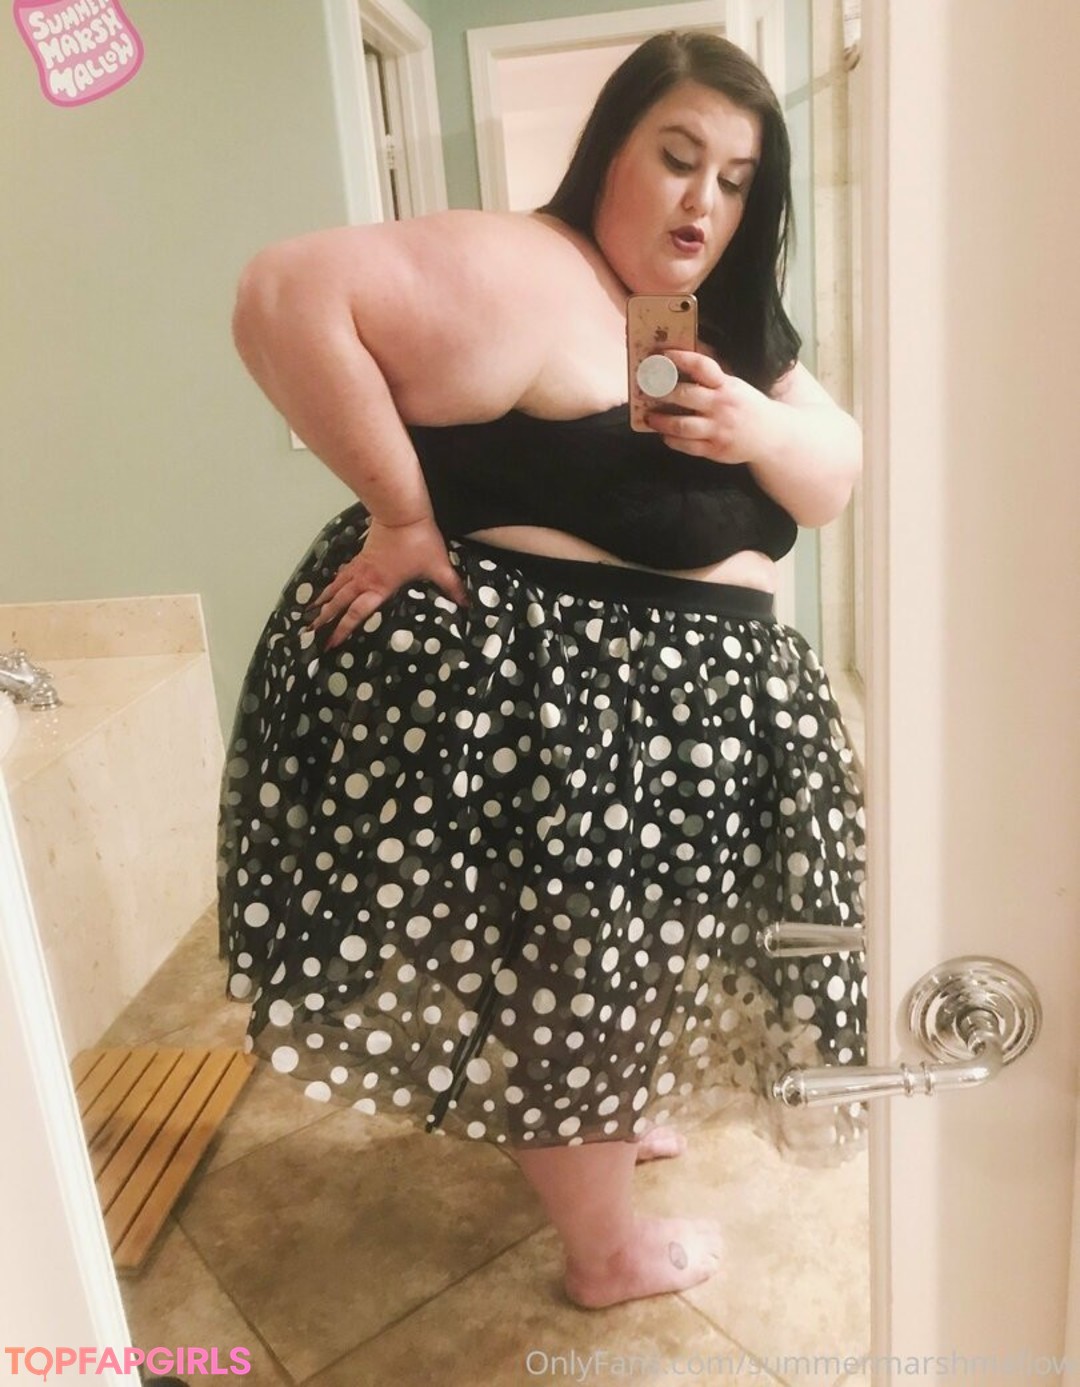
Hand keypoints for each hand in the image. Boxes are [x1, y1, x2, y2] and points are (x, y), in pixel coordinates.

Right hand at [307, 515, 468, 649]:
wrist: (402, 511)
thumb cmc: (420, 540)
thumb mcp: (438, 566)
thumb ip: (452, 587)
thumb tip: (468, 605)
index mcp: (380, 587)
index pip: (357, 613)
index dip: (343, 629)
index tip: (331, 642)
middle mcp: (365, 579)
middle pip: (340, 602)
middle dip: (325, 619)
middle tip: (311, 633)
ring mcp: (361, 566)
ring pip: (337, 587)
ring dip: (323, 601)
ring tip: (310, 614)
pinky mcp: (362, 555)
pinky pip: (343, 573)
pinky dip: (333, 583)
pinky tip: (328, 587)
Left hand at [644, 349, 780, 464]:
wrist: (772, 436)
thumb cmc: (747, 406)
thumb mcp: (735, 385)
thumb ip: (711, 378)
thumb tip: (682, 362)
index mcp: (727, 385)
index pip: (702, 366)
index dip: (680, 358)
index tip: (661, 355)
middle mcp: (722, 406)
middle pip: (686, 396)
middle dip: (662, 392)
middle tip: (646, 389)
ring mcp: (718, 429)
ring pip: (682, 425)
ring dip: (661, 421)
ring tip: (649, 417)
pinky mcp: (715, 449)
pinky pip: (688, 446)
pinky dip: (672, 440)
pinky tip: (665, 435)